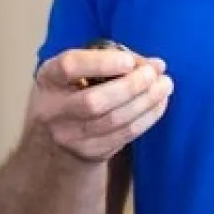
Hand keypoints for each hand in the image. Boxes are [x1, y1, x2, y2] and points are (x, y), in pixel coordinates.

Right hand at [29, 45, 173, 162]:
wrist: (56, 138)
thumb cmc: (75, 91)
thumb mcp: (81, 70)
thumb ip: (116, 61)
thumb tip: (157, 65)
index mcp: (49, 79)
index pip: (70, 67)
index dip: (102, 63)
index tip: (129, 61)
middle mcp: (53, 110)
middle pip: (94, 101)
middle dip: (131, 86)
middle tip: (153, 75)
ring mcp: (70, 136)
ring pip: (114, 121)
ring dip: (146, 102)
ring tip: (164, 86)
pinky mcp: (90, 152)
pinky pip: (125, 135)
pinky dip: (147, 117)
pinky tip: (158, 103)